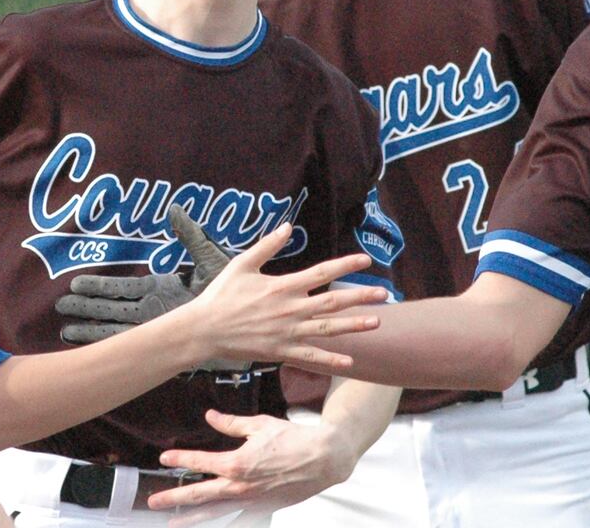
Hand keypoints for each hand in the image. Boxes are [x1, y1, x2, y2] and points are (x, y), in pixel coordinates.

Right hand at [54, 206, 236, 345]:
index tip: (75, 284)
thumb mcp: (207, 257)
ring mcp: (154, 326)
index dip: (99, 286)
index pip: (122, 289)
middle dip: (87, 307)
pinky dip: (108, 345)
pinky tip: (89, 348)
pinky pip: (129, 344)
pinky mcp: (160, 341)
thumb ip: (190, 235)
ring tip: (64, 330)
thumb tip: (174, 209)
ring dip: (90, 327)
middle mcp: (151, 309)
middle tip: (60, 305)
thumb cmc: (228, 290)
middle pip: (110, 308)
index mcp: (159, 290)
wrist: (244, 318)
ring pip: (114, 326)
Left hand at [147, 409, 354, 520]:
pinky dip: (223, 523)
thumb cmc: (294, 439)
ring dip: (192, 518)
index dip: (180, 459)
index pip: (200, 462)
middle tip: (153, 502)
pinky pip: (238, 520)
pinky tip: (212, 525)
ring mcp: (251, 501)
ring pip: (215, 513)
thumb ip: (231, 424)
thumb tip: (211, 416)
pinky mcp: (263, 508)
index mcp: (237, 463)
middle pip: (199, 495)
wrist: (324, 458)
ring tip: (173, 523)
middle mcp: (240, 486)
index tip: (164, 458)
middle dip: (173, 498)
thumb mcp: (259, 425)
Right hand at [179, 221, 382, 372]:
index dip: (345, 266)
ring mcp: (288, 332)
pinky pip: (311, 357)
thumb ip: (267, 246)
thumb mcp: (242, 264)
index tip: (366, 261)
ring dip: (354, 326)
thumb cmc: (221, 295)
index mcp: (283, 286)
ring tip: (377, 322)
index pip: (322, 273)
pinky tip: (350, 362)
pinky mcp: (281, 351)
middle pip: (333, 302)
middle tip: (384, 294)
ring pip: (328, 329)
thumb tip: (287, 227)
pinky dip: (331, 359)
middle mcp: (290, 309)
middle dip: (361, 297)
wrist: (204, 330)